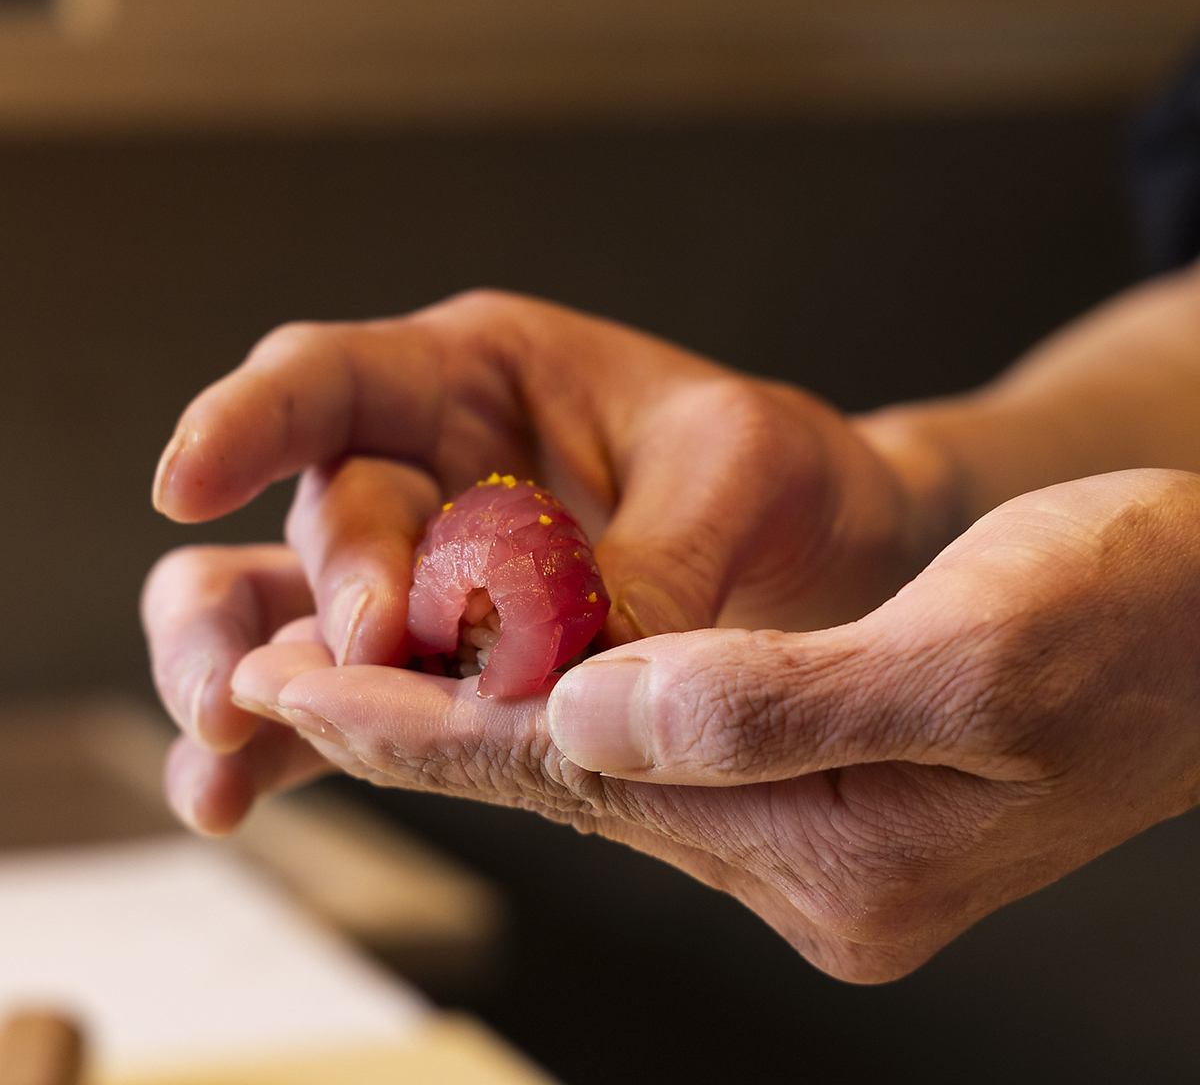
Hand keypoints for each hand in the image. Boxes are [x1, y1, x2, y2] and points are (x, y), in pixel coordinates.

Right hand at [146, 292, 954, 826]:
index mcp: (482, 379)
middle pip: (325, 516)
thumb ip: (643, 565)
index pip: (336, 378)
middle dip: (334, 587)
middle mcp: (428, 472)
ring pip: (283, 613)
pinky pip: (336, 700)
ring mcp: (421, 576)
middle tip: (371, 650)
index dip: (250, 418)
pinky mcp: (435, 668)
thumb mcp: (735, 476)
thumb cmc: (778, 473)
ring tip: (224, 755)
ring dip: (242, 675)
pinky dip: (285, 745)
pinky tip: (233, 800)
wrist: (830, 551)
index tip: (185, 476)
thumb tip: (543, 678)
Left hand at [225, 470, 1199, 980]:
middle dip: (411, 723)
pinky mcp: (814, 783)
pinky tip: (492, 660)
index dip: (427, 725)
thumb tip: (584, 706)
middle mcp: (804, 863)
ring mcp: (807, 831)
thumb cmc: (1130, 614)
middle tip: (259, 663)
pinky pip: (651, 740)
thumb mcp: (975, 654)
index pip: (584, 782)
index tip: (290, 679)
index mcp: (840, 853)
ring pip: (597, 764)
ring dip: (465, 709)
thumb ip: (775, 701)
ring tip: (331, 655)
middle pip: (567, 784)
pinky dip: (557, 696)